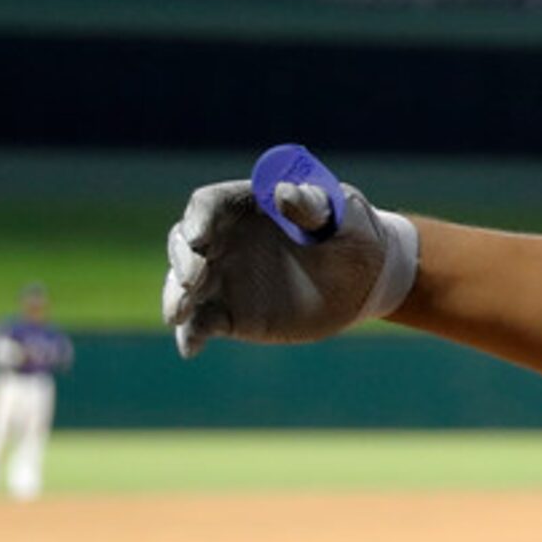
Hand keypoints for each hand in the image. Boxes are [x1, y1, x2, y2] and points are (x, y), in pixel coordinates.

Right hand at [162, 146, 419, 357]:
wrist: (366, 282)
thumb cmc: (355, 236)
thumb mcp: (345, 216)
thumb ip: (314, 206)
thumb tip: (284, 193)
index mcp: (248, 206)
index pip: (209, 204)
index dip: (199, 218)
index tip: (200, 236)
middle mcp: (225, 240)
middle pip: (184, 243)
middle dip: (182, 259)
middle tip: (195, 279)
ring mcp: (223, 278)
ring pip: (184, 285)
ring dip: (176, 297)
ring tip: (179, 314)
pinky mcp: (230, 314)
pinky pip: (201, 323)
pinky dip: (191, 334)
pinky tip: (190, 348)